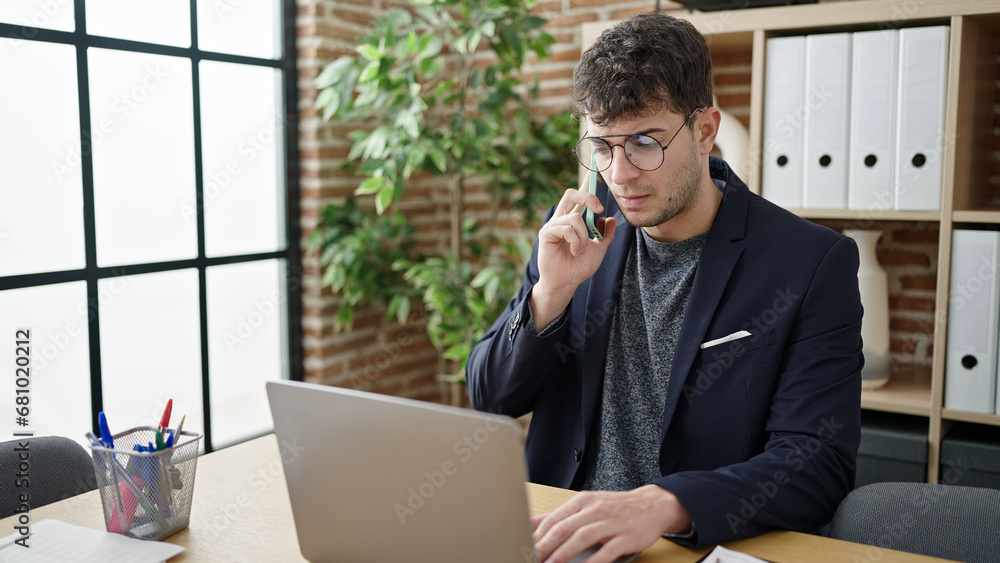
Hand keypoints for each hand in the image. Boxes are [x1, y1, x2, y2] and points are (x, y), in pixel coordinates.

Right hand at [530, 172, 617, 327]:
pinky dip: (576, 241)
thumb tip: (611, 219)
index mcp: (571, 221)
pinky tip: (575, 252)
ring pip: (574, 217)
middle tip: (599, 209)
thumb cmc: (579, 268)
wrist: (567, 283)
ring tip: (581, 251)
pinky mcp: (546, 234)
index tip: (593, 174)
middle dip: (587, 196)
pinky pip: (567, 228)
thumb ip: (606, 235)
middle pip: (571, 194)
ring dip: (583, 235)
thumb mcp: (599, 249)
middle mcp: (561, 219)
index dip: (585, 185)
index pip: (578, 198)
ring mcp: (552, 226)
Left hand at [531, 485, 691, 562]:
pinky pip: (607, 551)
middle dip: (545, 546)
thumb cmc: (615, 508)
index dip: (538, 536)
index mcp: (583, 501)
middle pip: (565, 528)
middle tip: (532, 558)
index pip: (554, 519)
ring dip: (563, 553)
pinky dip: (593, 561)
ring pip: (582, 537)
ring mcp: (612, 522)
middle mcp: (596, 509)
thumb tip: (531, 524)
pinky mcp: (626, 537)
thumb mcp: (587, 505)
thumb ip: (561, 516)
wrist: (653, 505)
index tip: (525, 549)